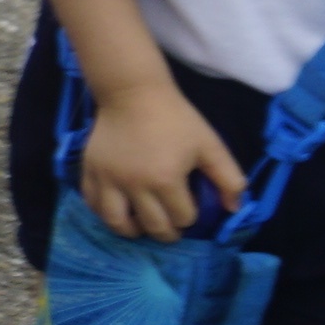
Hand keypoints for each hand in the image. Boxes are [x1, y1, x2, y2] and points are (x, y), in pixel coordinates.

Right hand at [77, 81, 245, 239]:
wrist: (132, 93)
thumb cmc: (174, 118)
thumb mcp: (210, 144)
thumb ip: (228, 178)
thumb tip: (233, 209)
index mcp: (166, 179)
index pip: (182, 218)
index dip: (191, 216)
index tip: (190, 207)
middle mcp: (135, 185)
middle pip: (153, 226)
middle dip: (167, 232)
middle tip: (171, 226)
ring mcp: (109, 179)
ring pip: (116, 222)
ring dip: (132, 230)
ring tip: (140, 226)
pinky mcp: (90, 170)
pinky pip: (92, 202)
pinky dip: (103, 212)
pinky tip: (116, 208)